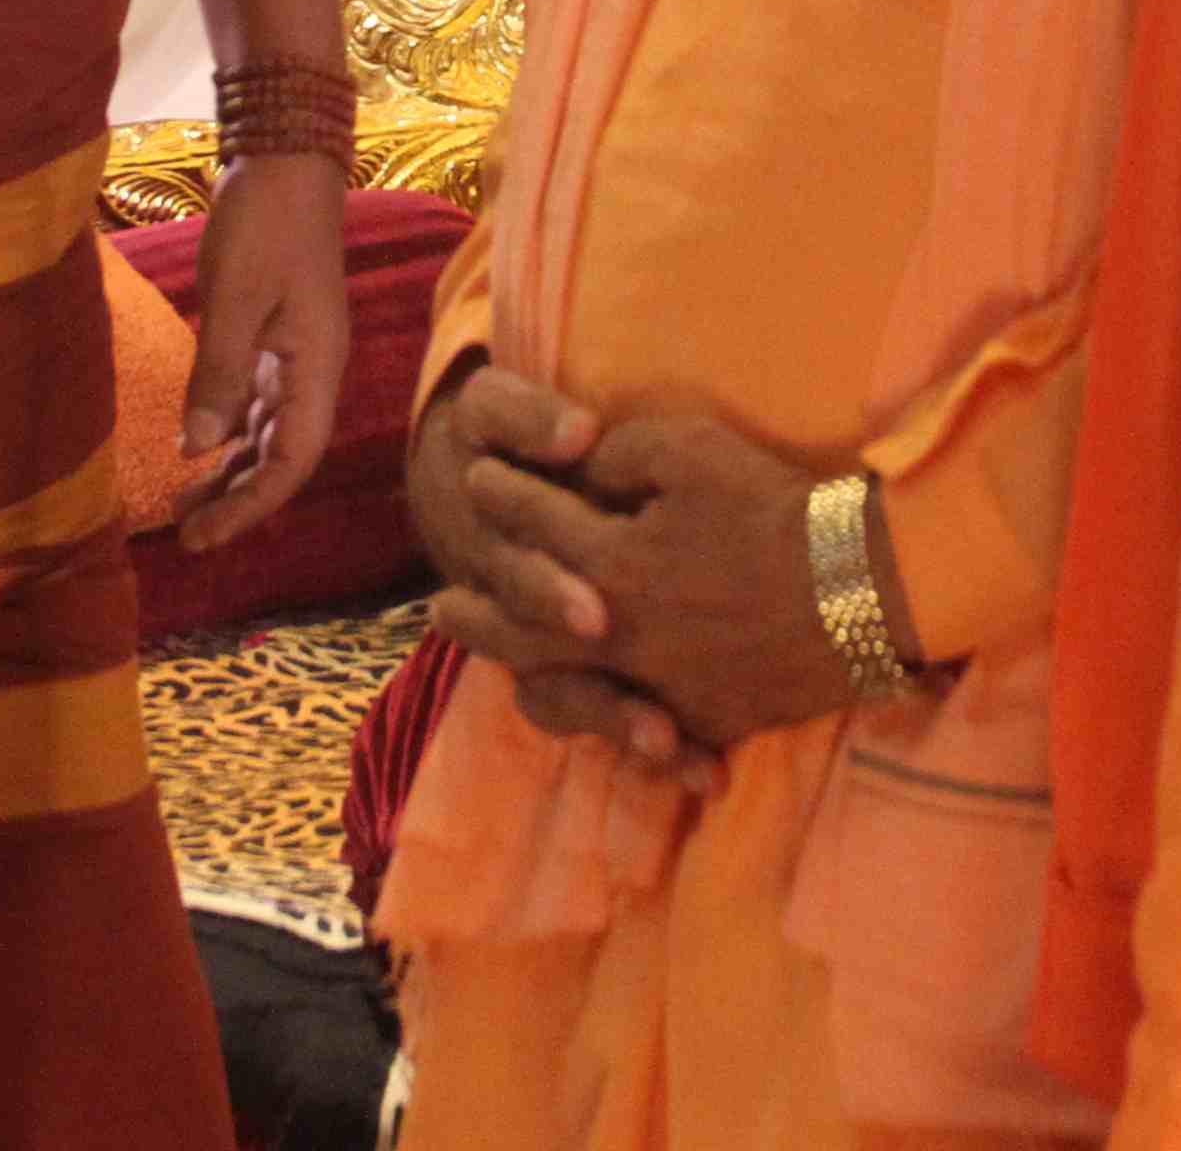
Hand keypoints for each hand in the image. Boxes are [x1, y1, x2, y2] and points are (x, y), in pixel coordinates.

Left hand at [174, 156, 353, 548]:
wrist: (285, 158)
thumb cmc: (264, 221)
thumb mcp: (234, 296)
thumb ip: (216, 374)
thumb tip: (195, 450)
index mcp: (316, 368)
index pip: (293, 461)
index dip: (251, 504)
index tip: (205, 534)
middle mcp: (312, 372)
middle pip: (281, 456)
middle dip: (237, 499)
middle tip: (184, 535)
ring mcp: (295, 355)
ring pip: (266, 434)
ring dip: (230, 471)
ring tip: (183, 505)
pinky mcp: (273, 337)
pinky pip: (253, 403)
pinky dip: (225, 432)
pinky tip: (194, 446)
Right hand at [411, 363, 713, 786]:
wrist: (473, 470)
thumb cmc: (501, 439)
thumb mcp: (500, 412)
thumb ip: (532, 421)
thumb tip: (577, 433)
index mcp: (504, 554)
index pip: (523, 589)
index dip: (552, 601)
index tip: (598, 615)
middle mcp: (528, 620)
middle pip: (558, 681)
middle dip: (608, 704)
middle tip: (660, 730)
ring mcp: (561, 653)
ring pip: (583, 711)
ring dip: (630, 732)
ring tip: (678, 751)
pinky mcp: (603, 669)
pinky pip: (623, 721)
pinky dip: (666, 749)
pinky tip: (706, 769)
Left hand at [481, 412, 874, 754]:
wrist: (861, 589)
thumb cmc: (774, 509)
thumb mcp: (692, 452)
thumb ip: (622, 454)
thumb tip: (584, 460)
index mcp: (607, 562)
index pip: (533, 523)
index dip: (501, 495)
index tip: (476, 480)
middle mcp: (617, 635)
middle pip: (525, 625)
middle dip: (478, 612)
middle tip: (439, 609)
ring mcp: (659, 687)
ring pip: (569, 691)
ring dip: (526, 677)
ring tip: (501, 676)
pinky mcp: (706, 721)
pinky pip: (644, 736)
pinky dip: (614, 734)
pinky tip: (600, 726)